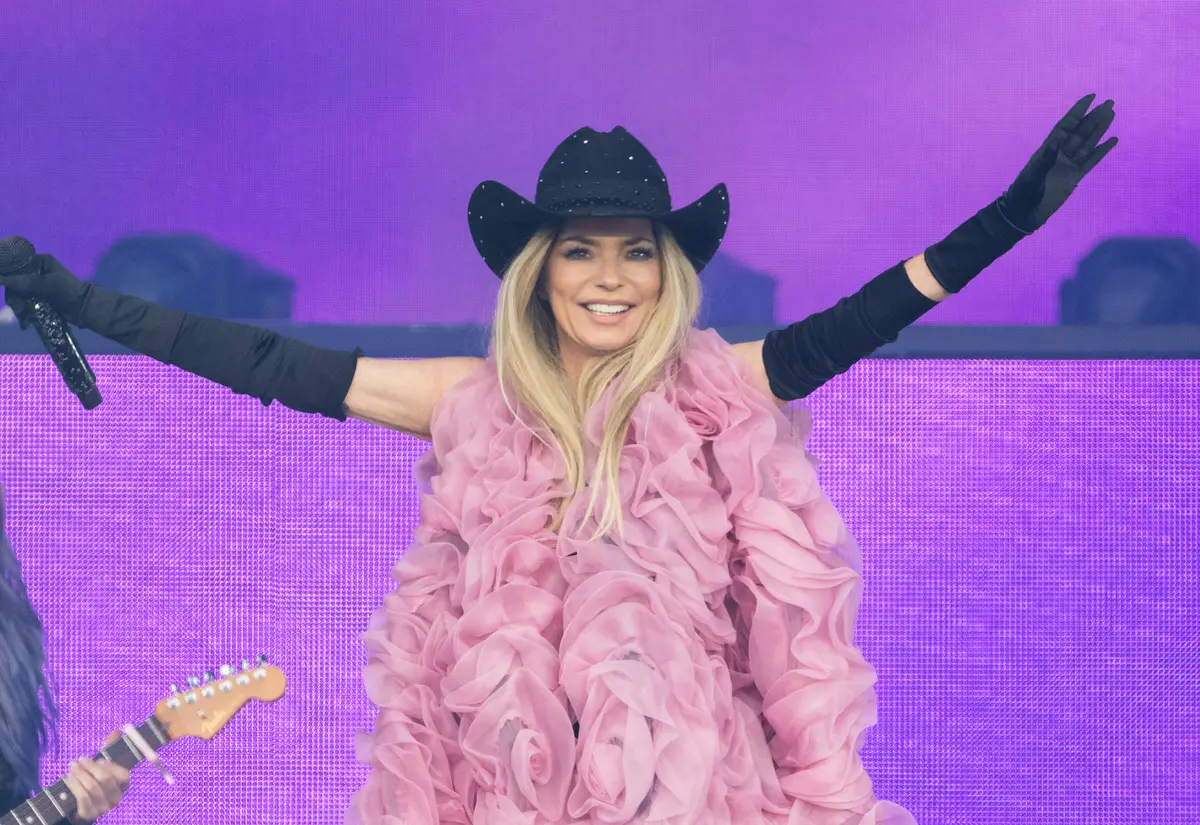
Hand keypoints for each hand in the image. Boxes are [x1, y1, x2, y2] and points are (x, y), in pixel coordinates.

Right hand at [0, 250, 90, 326]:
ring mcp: (36, 286)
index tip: (9, 291)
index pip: (15, 267)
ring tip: (24, 318)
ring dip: (18, 308)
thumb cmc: (70, 292)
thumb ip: (26, 281)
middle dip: (14, 298)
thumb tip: (1, 279)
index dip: (7, 278)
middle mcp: (35, 272)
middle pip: (14, 284)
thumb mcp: (49, 284)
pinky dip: (23, 313)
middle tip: (19, 309)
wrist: (84, 309)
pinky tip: (26, 322)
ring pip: (17, 296)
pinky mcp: (38, 299)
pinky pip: (24, 304)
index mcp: (39, 262)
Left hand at [65, 732, 130, 823]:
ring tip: (72, 766)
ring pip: (93, 788)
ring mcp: (102, 808)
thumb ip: (110, 749)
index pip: (123, 776)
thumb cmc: (95, 782)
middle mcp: (115, 798)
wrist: (80, 808)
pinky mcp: (89, 814)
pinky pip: (82, 798)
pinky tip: (69, 778)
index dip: (112, 767)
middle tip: (80, 759)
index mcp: (123, 785)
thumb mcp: (103, 766)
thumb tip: (117, 731)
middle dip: (91, 768)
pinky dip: (75, 786)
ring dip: (80, 775)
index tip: (99, 759)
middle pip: (105, 781)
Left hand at [1000, 93, 1117, 232]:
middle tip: (1110, 102)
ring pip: (1088, 143)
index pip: (1066, 124)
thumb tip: (1060, 136)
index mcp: (1048, 148)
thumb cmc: (1024, 192)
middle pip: (1081, 131)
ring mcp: (1068, 164)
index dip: (1078, 110)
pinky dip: (1102, 151)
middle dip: (1094, 116)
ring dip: (1100, 129)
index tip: (1091, 97)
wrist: (1024, 212)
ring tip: (1112, 114)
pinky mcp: (1075, 177)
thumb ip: (1047, 155)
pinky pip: (1091, 161)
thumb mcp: (1034, 172)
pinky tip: (1112, 140)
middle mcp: (1060, 153)